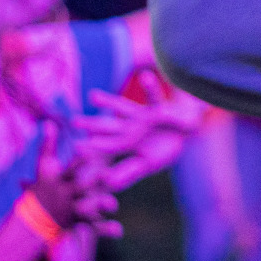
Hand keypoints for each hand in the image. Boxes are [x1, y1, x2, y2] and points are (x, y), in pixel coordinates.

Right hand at [28, 123, 121, 237]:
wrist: (33, 221)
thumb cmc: (41, 189)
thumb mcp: (43, 168)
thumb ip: (48, 146)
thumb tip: (50, 123)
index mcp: (57, 180)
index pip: (69, 169)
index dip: (79, 161)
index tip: (90, 153)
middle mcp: (64, 194)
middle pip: (78, 187)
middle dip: (91, 182)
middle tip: (105, 175)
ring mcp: (71, 209)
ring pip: (86, 207)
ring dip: (99, 205)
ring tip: (113, 204)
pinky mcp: (79, 222)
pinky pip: (94, 227)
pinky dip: (107, 229)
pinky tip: (119, 231)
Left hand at [73, 82, 194, 190]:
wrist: (187, 134)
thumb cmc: (164, 149)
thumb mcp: (148, 164)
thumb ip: (129, 173)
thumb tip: (107, 184)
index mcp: (127, 143)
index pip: (108, 146)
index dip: (94, 147)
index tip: (76, 147)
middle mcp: (131, 128)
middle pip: (109, 126)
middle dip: (93, 124)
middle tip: (74, 121)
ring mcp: (143, 117)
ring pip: (124, 108)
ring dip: (109, 103)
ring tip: (92, 96)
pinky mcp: (159, 107)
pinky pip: (155, 96)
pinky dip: (150, 87)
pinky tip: (145, 76)